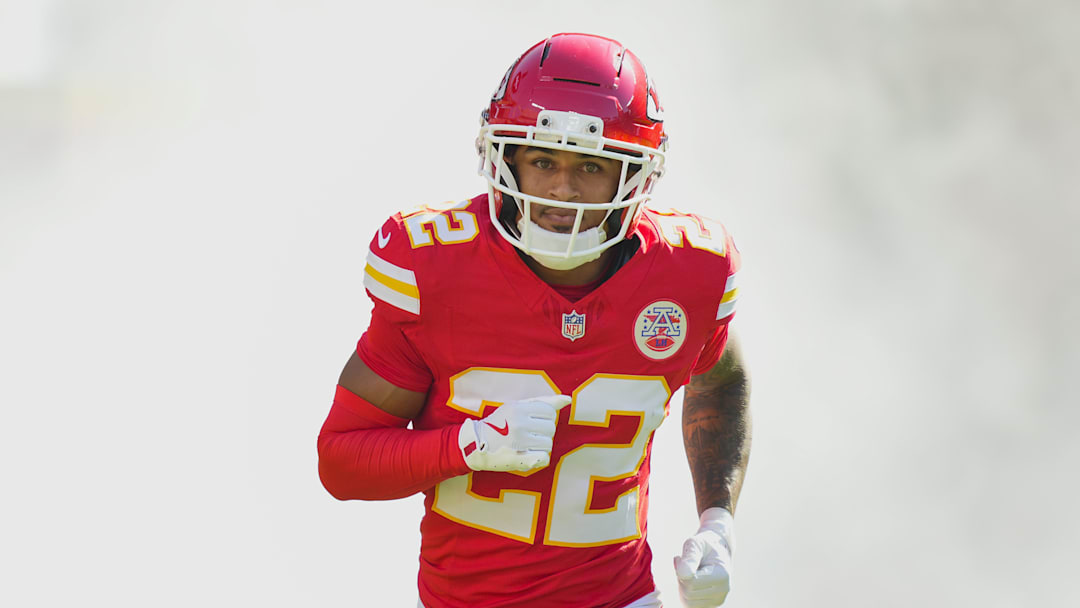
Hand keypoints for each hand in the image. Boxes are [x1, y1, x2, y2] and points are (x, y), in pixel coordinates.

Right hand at [457, 395, 571, 471]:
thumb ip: (543, 402)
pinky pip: (544, 458)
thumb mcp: (517, 407)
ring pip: (548, 444)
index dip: (544, 419)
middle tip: (528, 435)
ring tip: (526, 445)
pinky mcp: (518, 459)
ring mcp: (518, 442)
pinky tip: (527, 455)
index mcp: (518, 408)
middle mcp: (519, 423)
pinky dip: (539, 458)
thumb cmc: (500, 423)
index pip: (550, 412)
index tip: (532, 423)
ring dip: (540, 446)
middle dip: (543, 433)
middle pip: (551, 428)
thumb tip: (568, 399)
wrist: (474, 444)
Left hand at [674, 508, 734, 607]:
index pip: (691, 582)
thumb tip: (683, 573)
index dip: (680, 569)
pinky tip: (689, 581)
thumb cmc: (704, 545)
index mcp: (722, 575)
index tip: (681, 557)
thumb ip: (690, 557)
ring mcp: (718, 600)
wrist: (715, 551)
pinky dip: (684, 593)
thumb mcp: (695, 543)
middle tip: (683, 563)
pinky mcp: (710, 605)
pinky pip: (689, 606)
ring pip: (687, 602)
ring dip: (681, 586)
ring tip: (687, 572)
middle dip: (680, 578)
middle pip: (688, 594)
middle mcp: (723, 591)